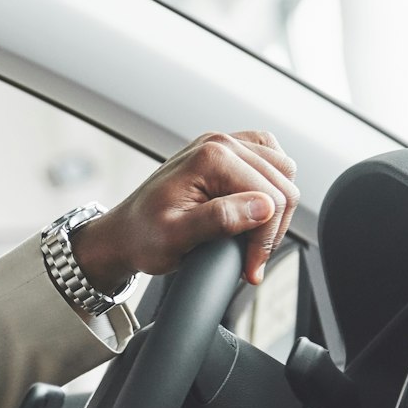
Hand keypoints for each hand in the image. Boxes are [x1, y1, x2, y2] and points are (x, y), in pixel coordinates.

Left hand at [72, 130, 300, 287]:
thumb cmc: (143, 237)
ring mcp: (224, 144)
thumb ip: (220, 219)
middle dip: (271, 227)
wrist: (124, 233)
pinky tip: (256, 210)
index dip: (265, 238)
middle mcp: (220, 142)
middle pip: (283, 183)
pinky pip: (271, 161)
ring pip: (283, 171)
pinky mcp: (226, 153)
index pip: (271, 196)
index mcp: (210, 157)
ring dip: (276, 207)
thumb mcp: (175, 237)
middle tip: (250, 258)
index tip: (250, 265)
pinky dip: (272, 186)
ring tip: (251, 236)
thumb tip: (263, 207)